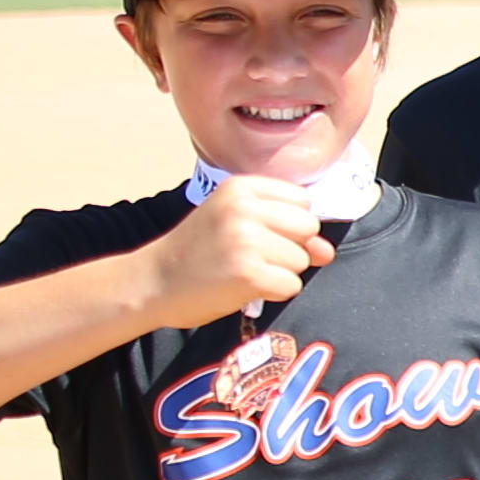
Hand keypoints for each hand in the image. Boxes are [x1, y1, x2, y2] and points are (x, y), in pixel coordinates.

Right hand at [142, 175, 334, 324]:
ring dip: (279, 272)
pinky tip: (244, 287)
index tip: (258, 234)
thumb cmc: (197, 251)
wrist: (152, 281)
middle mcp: (244, 208)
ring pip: (301, 260)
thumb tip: (326, 251)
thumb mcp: (235, 223)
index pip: (303, 202)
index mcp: (241, 187)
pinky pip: (291, 285)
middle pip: (308, 228)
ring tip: (242, 271)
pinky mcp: (249, 274)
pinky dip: (273, 292)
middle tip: (250, 256)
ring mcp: (247, 240)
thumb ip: (286, 229)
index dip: (288, 224)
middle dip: (289, 248)